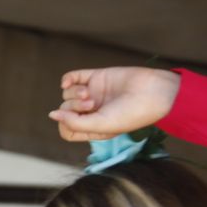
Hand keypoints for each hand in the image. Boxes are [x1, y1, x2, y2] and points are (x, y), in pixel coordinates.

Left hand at [48, 67, 180, 141]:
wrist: (154, 92)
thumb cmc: (131, 114)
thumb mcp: (101, 125)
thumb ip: (75, 123)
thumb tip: (52, 115)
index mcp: (93, 128)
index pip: (67, 130)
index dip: (65, 124)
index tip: (75, 119)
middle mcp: (91, 112)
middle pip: (65, 110)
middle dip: (72, 107)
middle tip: (91, 103)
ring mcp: (93, 94)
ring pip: (68, 94)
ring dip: (73, 93)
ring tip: (90, 94)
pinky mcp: (96, 77)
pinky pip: (73, 77)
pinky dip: (67, 79)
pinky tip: (69, 83)